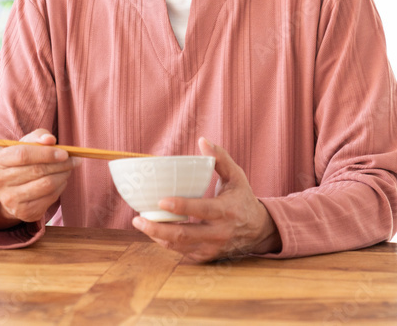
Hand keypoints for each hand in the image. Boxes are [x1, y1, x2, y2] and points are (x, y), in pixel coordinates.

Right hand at [0, 129, 77, 228]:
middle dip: (60, 164)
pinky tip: (60, 180)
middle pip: (37, 171)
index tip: (65, 153)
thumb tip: (50, 140)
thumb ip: (37, 137)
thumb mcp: (24, 144)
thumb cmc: (19, 160)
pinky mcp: (23, 213)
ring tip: (68, 169)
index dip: (46, 153)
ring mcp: (10, 200)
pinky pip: (49, 198)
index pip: (23, 155)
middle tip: (75, 160)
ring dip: (63, 175)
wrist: (9, 188)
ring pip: (46, 185)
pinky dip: (60, 188)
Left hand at [131, 137, 280, 261]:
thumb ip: (220, 158)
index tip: (161, 200)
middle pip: (184, 235)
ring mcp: (211, 248)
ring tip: (140, 223)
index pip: (202, 210)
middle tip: (138, 218)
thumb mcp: (236, 176)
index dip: (181, 207)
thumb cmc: (243, 199)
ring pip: (179, 246)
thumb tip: (202, 140)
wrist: (258, 231)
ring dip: (157, 236)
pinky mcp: (206, 256)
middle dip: (158, 228)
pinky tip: (153, 231)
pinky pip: (181, 252)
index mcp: (226, 211)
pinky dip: (166, 242)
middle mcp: (218, 233)